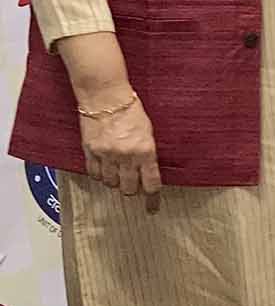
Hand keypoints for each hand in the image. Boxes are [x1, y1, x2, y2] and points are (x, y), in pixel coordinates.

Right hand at [79, 96, 160, 211]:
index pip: (151, 184)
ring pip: (111, 183)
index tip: (152, 208)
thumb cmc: (130, 111)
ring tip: (116, 171)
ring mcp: (107, 155)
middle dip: (132, 189)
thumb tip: (147, 175)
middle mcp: (126, 156)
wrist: (105, 96)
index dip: (152, 200)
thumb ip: (147, 154)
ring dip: (115, 181)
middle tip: (131, 183)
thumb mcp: (148, 132)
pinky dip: (99, 174)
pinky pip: (94, 174)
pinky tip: (103, 168)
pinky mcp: (90, 151)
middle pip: (129, 188)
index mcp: (145, 151)